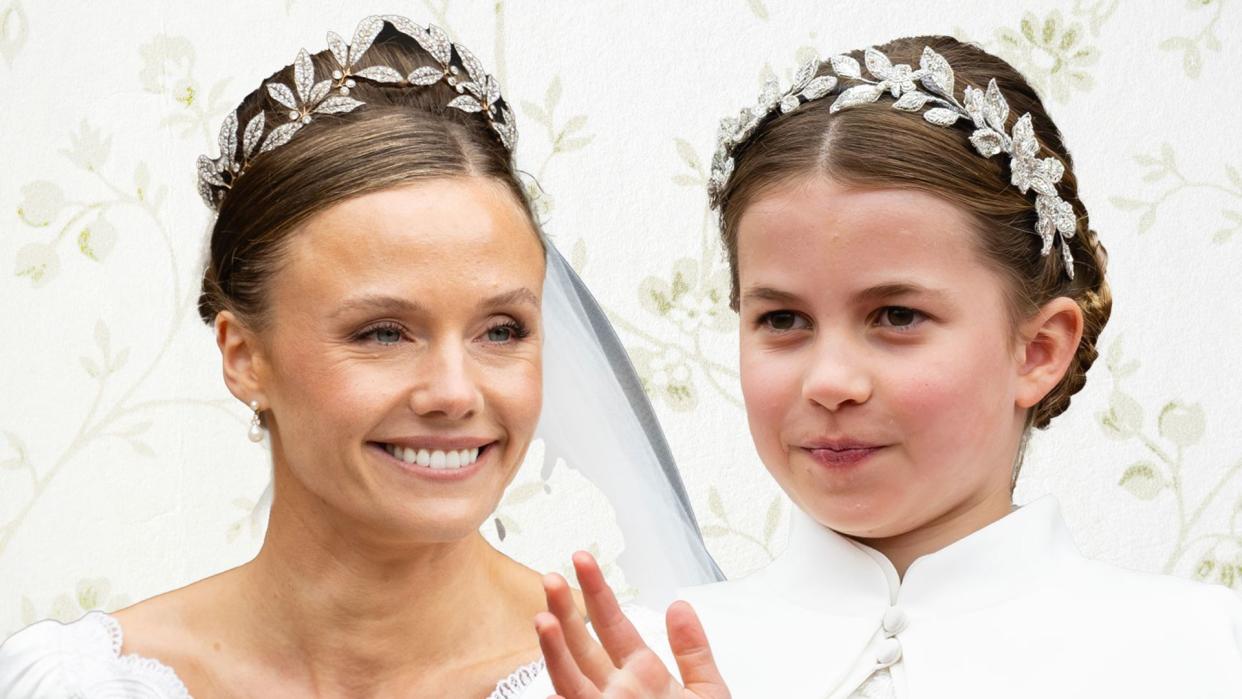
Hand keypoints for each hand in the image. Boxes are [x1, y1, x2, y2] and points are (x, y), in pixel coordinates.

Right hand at [535, 551, 729, 698]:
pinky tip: (549, 684)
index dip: (597, 591)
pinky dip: (558, 694)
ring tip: (543, 619)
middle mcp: (616, 691)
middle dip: (565, 611)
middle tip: (549, 576)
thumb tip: (678, 605)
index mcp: (642, 674)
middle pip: (583, 644)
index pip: (613, 624)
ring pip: (569, 678)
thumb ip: (694, 651)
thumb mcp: (709, 693)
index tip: (581, 560)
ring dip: (554, 650)